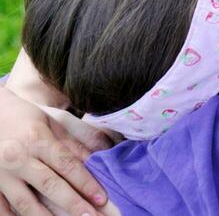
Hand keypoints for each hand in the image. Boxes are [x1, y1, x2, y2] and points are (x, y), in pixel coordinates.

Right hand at [0, 83, 112, 215]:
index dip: (86, 184)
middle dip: (72, 203)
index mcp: (38, 140)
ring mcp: (1, 173)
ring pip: (25, 202)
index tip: (101, 199)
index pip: (67, 166)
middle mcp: (19, 158)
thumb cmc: (24, 118)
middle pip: (50, 185)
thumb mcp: (50, 123)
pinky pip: (2, 208)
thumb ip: (72, 142)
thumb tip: (98, 158)